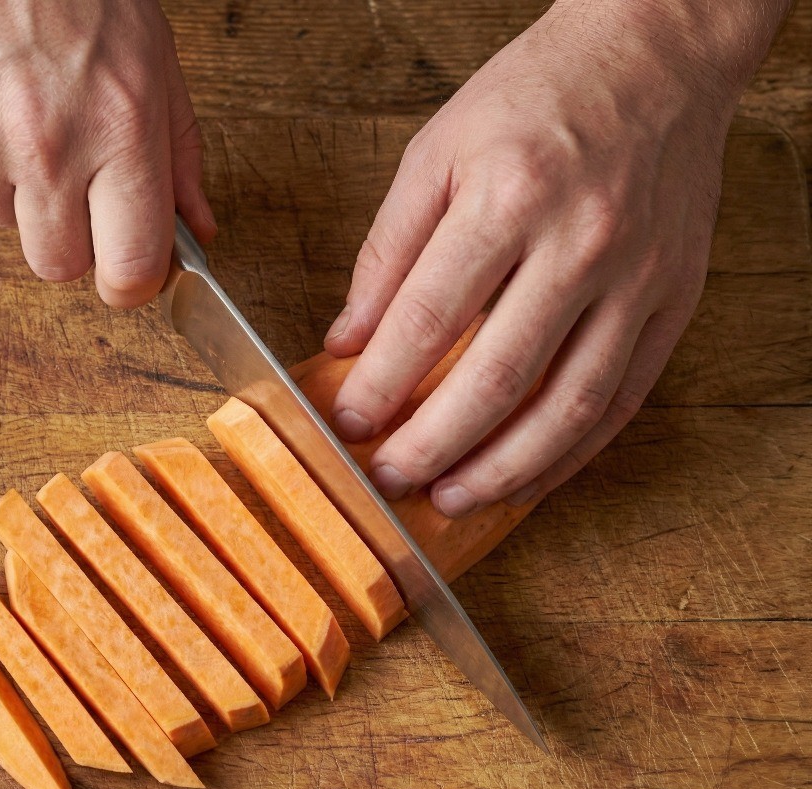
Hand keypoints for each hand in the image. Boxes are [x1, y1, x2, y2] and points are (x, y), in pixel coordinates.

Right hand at [0, 0, 213, 305]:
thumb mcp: (152, 59)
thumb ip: (178, 156)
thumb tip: (196, 229)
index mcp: (119, 131)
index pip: (129, 267)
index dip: (131, 281)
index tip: (128, 272)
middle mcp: (46, 147)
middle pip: (58, 266)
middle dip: (69, 239)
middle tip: (72, 182)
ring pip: (1, 223)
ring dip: (15, 188)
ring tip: (18, 111)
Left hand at [324, 2, 753, 517]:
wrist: (655, 58)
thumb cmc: (535, 100)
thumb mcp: (436, 152)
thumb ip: (387, 251)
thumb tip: (348, 340)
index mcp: (509, 196)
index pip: (427, 318)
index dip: (381, 385)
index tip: (349, 423)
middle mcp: (580, 242)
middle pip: (497, 378)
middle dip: (433, 445)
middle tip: (391, 479)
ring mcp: (636, 279)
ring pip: (566, 406)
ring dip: (502, 470)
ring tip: (452, 500)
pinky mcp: (671, 303)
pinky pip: (619, 401)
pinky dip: (568, 454)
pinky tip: (524, 481)